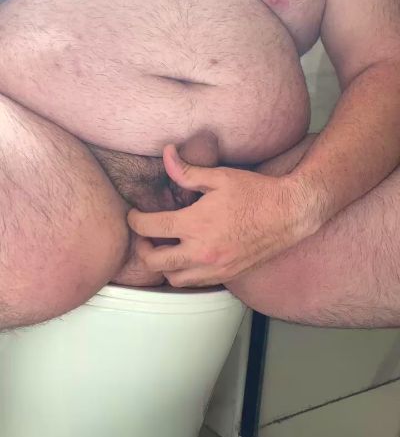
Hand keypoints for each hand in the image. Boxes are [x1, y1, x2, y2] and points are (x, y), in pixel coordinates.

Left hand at [128, 144, 316, 287]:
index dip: (134, 220)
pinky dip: (184, 273)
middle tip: (144, 236)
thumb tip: (166, 154)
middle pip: (154, 261)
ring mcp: (215, 267)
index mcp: (196, 224)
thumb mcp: (220, 176)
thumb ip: (188, 171)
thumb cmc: (256, 192)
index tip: (134, 215)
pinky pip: (196, 282)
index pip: (150, 227)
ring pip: (174, 278)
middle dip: (142, 248)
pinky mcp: (228, 275)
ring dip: (163, 265)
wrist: (291, 213)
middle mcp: (202, 251)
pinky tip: (188, 256)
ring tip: (165, 248)